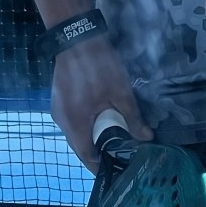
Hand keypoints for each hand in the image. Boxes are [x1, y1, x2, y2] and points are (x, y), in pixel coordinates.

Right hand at [50, 35, 152, 171]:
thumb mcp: (120, 93)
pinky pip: (72, 120)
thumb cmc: (98, 66)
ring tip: (113, 137)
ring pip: (75, 133)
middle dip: (98, 152)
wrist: (76, 37)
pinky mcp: (59, 99)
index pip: (87, 157)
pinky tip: (100, 119)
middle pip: (80, 146)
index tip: (118, 168)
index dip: (102, 166)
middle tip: (119, 153)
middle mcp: (62, 121)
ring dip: (91, 137)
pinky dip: (85, 124)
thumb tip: (147, 138)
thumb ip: (132, 118)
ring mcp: (58, 110)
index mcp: (75, 125)